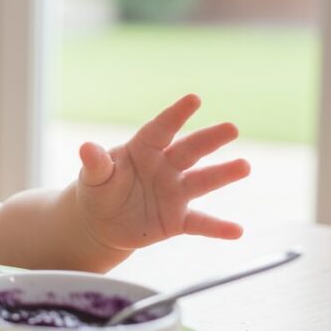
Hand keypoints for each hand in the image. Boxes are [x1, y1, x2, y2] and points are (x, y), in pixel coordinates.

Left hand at [75, 94, 249, 251]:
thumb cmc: (99, 188)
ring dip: (222, 174)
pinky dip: (217, 228)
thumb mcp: (93, 176)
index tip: (194, 99)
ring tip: (244, 166)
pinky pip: (200, 223)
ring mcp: (174, 193)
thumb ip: (96, 163)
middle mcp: (165, 167)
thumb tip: (86, 148)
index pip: (161, 129)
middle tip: (231, 128)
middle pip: (189, 150)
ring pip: (202, 181)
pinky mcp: (178, 220)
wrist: (101, 222)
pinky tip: (237, 231)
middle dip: (209, 139)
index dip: (176, 114)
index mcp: (143, 149)